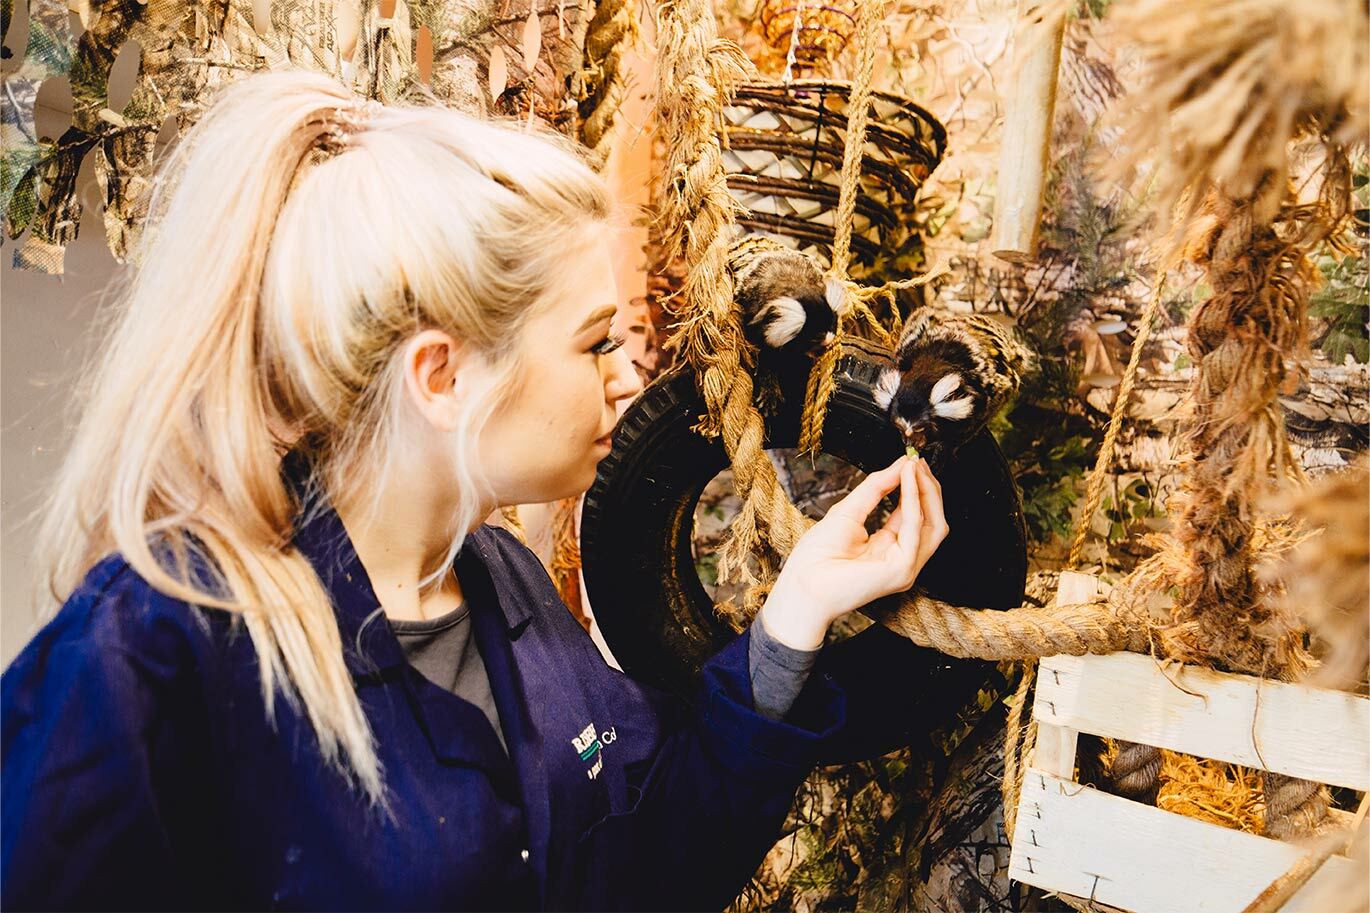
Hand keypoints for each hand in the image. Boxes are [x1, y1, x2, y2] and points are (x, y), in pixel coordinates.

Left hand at [759, 456, 948, 649]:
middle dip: (929, 488)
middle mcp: (903, 559)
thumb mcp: (849, 510)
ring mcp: (906, 567)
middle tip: (918, 462)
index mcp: (890, 548)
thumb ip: (876, 487)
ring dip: (926, 491)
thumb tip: (901, 464)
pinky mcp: (902, 569)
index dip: (917, 488)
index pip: (916, 516)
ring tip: (914, 467)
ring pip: (934, 525)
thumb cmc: (817, 555)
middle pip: (932, 521)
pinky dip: (913, 501)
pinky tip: (907, 481)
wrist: (802, 582)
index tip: (912, 462)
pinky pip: (916, 529)